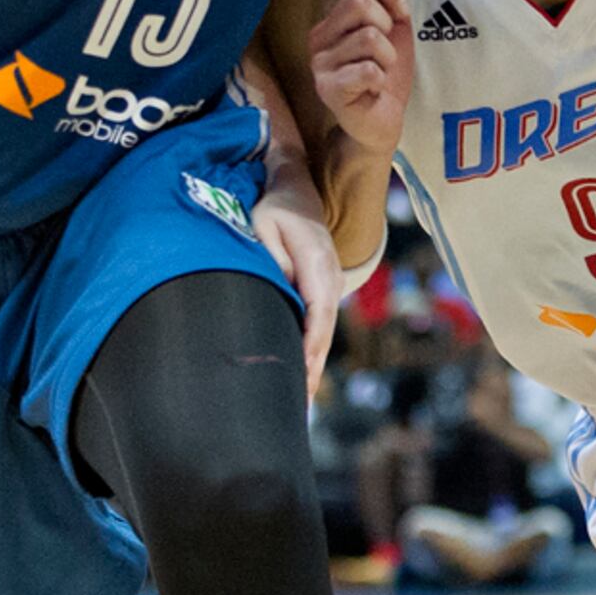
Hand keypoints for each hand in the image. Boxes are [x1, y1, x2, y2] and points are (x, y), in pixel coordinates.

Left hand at [250, 191, 341, 398]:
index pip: (316, 312)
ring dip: (313, 366)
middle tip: (300, 405)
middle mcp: (330, 277)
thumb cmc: (275, 208)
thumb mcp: (264, 225)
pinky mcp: (324, 289)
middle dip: (312, 369)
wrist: (297, 189)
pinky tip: (303, 374)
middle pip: (324, 331)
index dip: (310, 345)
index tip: (302, 373)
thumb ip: (273, 258)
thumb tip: (282, 290)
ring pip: (324, 332)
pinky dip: (313, 351)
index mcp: (316, 263)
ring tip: (301, 402)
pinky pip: (320, 325)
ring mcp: (331, 284)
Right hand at [307, 0, 414, 165]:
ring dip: (388, 57)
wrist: (383, 121)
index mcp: (333, 17)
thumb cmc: (386, 74)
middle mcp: (319, 37)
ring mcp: (320, 64)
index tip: (399, 15)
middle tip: (386, 51)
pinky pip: (367, 69)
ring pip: (368, 37)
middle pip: (359, 2)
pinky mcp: (328, 89)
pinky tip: (374, 88)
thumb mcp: (395, 26)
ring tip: (380, 72)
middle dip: (387, 25)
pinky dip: (381, 78)